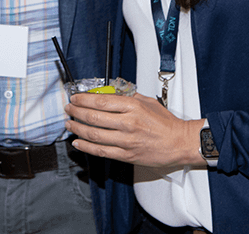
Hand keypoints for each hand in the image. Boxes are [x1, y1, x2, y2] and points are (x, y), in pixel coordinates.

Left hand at [65, 92, 205, 169]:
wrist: (179, 143)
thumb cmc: (165, 123)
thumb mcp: (147, 101)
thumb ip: (127, 96)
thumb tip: (108, 93)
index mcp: (133, 107)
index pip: (101, 101)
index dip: (84, 99)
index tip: (75, 98)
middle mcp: (128, 123)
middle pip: (94, 117)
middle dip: (77, 112)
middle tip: (69, 108)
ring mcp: (127, 141)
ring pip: (95, 135)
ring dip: (78, 129)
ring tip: (70, 124)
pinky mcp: (127, 155)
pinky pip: (102, 151)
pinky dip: (87, 147)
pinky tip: (78, 143)